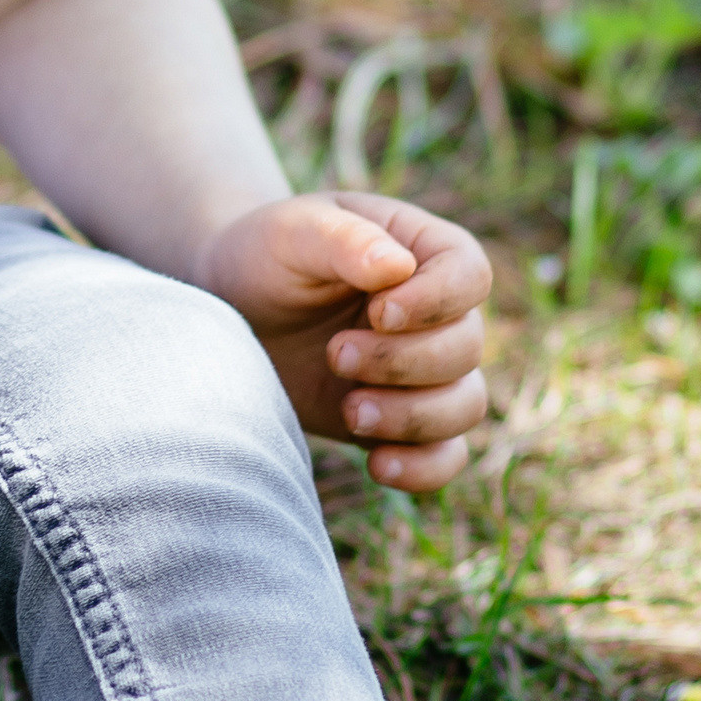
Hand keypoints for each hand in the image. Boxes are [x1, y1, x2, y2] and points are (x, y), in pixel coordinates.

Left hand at [200, 191, 489, 490]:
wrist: (231, 310)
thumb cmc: (267, 255)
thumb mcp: (294, 231)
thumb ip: (345, 240)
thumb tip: (397, 267)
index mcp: (425, 253)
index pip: (470, 275)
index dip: (437, 302)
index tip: (379, 312)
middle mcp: (438, 315)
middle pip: (467, 347)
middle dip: (403, 361)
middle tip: (335, 354)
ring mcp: (424, 372)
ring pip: (465, 406)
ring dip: (414, 416)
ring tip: (351, 411)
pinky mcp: (401, 422)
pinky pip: (444, 457)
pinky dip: (423, 469)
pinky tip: (377, 466)